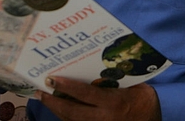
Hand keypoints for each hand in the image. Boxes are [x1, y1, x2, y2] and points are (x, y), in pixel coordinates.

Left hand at [36, 77, 161, 120]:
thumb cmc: (144, 100)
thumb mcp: (132, 86)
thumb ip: (113, 80)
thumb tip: (93, 67)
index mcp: (113, 103)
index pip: (84, 94)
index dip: (66, 87)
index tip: (51, 79)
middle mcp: (103, 118)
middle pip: (71, 112)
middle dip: (53, 102)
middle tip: (40, 91)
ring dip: (56, 110)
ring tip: (45, 98)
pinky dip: (66, 117)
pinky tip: (60, 109)